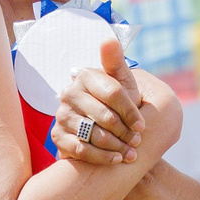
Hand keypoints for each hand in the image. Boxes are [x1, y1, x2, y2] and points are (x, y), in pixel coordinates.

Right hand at [51, 40, 144, 166]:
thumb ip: (116, 62)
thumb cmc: (113, 103)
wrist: (97, 127)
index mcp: (85, 76)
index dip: (131, 111)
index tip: (142, 126)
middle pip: (105, 116)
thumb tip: (108, 40)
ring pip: (94, 134)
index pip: (114, 93)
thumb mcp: (120, 82)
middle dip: (125, 132)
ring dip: (116, 147)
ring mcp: (61, 115)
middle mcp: (69, 93)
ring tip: (130, 154)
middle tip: (137, 142)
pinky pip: (82, 150)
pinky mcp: (57, 136)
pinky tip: (116, 160)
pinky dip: (102, 157)